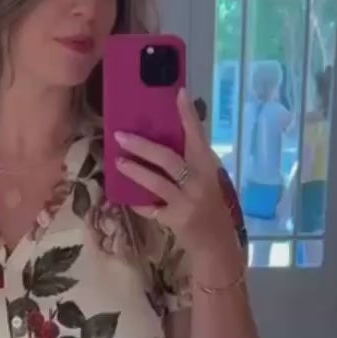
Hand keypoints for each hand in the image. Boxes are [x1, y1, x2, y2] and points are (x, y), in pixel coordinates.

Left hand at [115, 88, 234, 261]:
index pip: (197, 136)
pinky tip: (126, 196)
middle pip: (167, 158)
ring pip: (156, 182)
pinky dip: (139, 202)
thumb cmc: (212, 207)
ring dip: (135, 171)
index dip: (188, 115)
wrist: (218, 244)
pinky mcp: (175, 220)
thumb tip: (170, 139)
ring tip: (118, 161)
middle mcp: (198, 182)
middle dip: (142, 146)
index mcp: (208, 167)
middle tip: (121, 135)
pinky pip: (151, 208)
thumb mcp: (209, 179)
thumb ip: (192, 162)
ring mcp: (186, 202)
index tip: (179, 93)